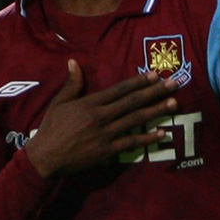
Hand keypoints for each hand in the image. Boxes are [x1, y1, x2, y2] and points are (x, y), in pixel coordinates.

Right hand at [25, 59, 177, 177]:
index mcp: (90, 103)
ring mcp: (105, 134)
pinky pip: (131, 143)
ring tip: (174, 103)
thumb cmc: (52, 128)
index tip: (155, 74)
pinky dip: (147, 138)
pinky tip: (162, 132)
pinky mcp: (107, 151)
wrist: (45, 157)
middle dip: (155, 92)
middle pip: (132, 102)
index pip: (119, 89)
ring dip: (156, 111)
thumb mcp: (59, 103)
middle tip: (175, 83)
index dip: (138, 81)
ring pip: (135, 120)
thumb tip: (73, 62)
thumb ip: (71, 84)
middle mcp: (101, 116)